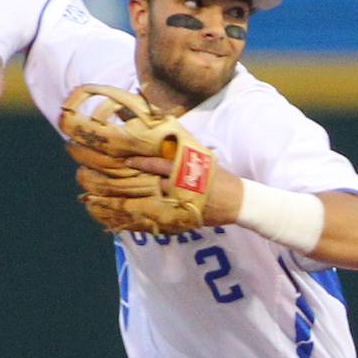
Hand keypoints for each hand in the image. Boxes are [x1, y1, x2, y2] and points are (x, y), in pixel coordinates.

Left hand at [123, 153, 243, 224]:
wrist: (238, 201)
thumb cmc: (221, 178)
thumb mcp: (205, 161)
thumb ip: (187, 154)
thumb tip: (172, 140)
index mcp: (187, 169)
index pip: (160, 165)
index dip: (142, 162)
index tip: (127, 160)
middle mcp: (182, 185)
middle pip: (153, 184)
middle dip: (135, 182)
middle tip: (119, 180)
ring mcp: (182, 202)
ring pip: (155, 200)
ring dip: (138, 199)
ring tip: (119, 197)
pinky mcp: (184, 216)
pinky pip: (162, 216)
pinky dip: (148, 216)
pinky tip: (133, 215)